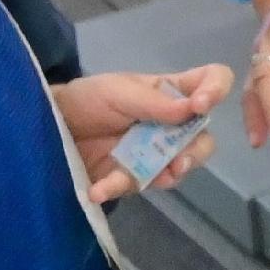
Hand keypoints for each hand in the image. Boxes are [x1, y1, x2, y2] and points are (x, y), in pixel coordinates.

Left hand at [54, 65, 229, 202]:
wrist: (53, 126)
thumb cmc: (88, 99)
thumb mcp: (117, 91)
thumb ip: (152, 102)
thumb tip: (191, 110)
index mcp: (171, 92)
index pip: (211, 81)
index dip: (216, 89)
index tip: (200, 104)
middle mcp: (171, 124)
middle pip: (203, 138)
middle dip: (197, 151)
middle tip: (180, 161)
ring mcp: (155, 153)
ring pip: (181, 167)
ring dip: (170, 174)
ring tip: (154, 178)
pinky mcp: (134, 176)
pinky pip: (139, 185)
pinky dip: (120, 187)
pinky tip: (100, 188)